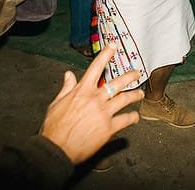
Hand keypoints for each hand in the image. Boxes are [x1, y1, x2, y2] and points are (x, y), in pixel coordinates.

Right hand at [39, 45, 143, 164]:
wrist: (57, 148)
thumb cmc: (54, 127)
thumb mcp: (56, 103)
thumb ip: (66, 88)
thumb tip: (68, 75)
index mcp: (82, 91)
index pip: (96, 67)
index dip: (106, 54)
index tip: (113, 46)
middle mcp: (96, 99)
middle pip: (117, 82)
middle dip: (130, 76)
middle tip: (137, 72)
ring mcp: (104, 113)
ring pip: (125, 99)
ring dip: (135, 95)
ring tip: (140, 93)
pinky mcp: (109, 128)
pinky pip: (126, 119)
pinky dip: (132, 117)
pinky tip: (135, 116)